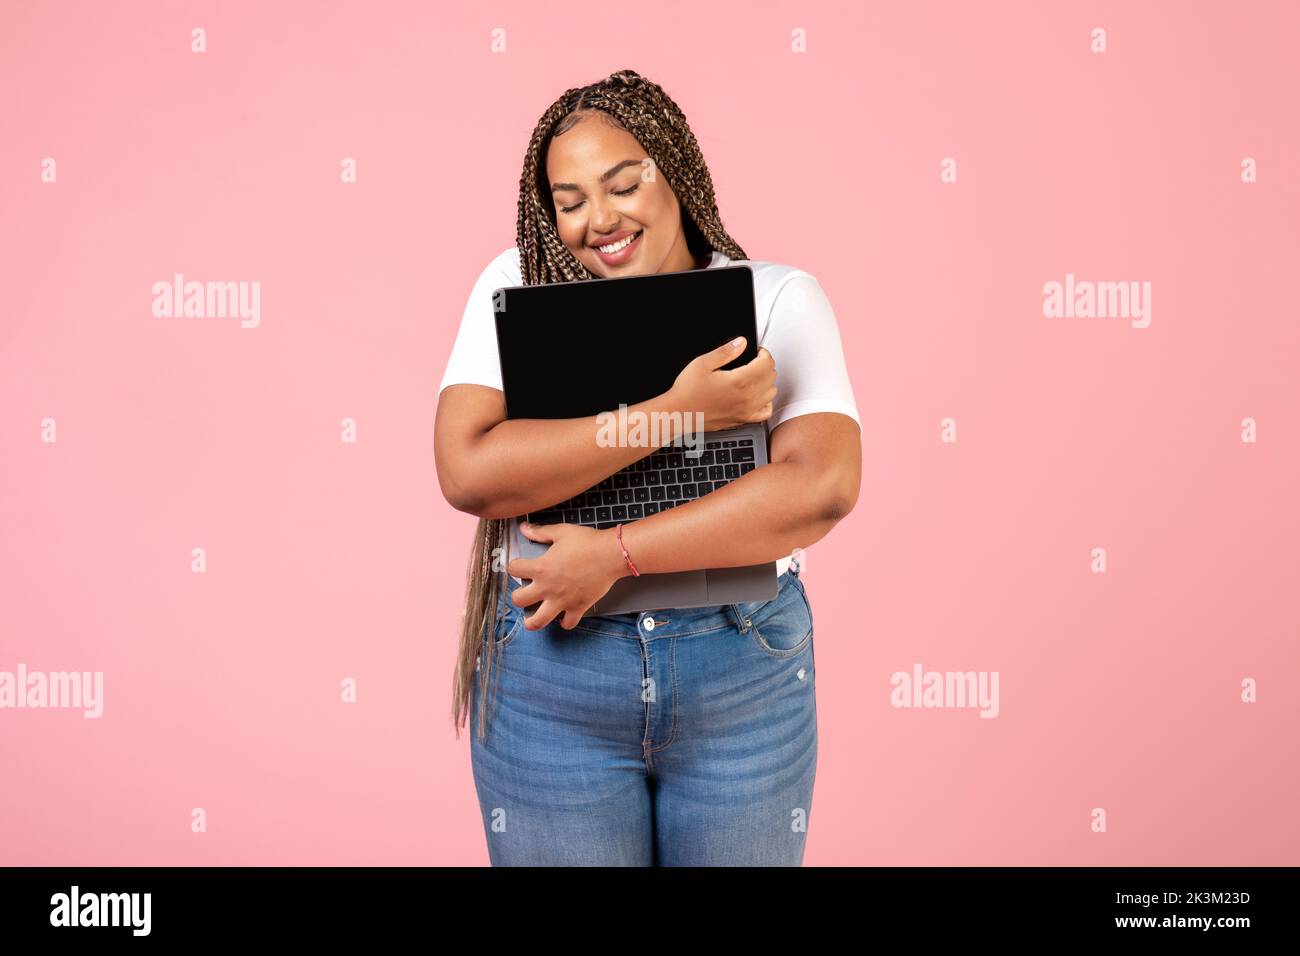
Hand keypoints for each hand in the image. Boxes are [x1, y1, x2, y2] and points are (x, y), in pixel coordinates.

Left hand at [507, 521, 631, 630]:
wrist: (611, 554)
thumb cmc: (588, 542)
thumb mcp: (561, 532)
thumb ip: (540, 532)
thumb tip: (524, 528)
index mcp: (541, 567)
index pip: (513, 570)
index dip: (513, 566)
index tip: (518, 566)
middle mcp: (548, 587)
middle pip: (519, 600)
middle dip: (518, 596)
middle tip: (524, 593)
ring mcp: (562, 600)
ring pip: (538, 621)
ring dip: (532, 621)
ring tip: (531, 619)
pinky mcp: (578, 607)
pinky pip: (567, 624)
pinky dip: (564, 622)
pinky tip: (563, 616)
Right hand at [666, 336, 776, 431]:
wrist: (679, 414)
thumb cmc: (687, 392)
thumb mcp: (702, 363)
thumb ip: (725, 351)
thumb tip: (741, 343)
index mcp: (738, 381)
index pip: (767, 364)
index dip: (763, 354)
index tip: (757, 352)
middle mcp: (746, 398)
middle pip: (771, 377)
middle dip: (765, 365)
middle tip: (754, 361)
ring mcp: (746, 411)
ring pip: (771, 393)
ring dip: (766, 382)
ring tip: (754, 376)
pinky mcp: (742, 420)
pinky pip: (766, 412)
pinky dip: (765, 402)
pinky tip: (756, 396)